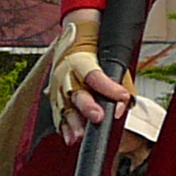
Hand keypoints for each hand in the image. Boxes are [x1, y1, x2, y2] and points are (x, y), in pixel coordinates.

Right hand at [50, 10, 131, 141]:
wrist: (73, 37)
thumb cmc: (95, 51)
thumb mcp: (110, 61)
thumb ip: (119, 83)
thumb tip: (120, 106)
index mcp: (80, 59)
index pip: (94, 75)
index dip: (108, 87)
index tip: (121, 95)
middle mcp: (65, 73)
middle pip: (75, 92)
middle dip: (86, 106)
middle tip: (97, 117)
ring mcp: (57, 85)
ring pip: (63, 105)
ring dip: (71, 122)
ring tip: (78, 136)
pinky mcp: (53, 95)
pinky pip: (57, 113)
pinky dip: (63, 126)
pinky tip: (69, 137)